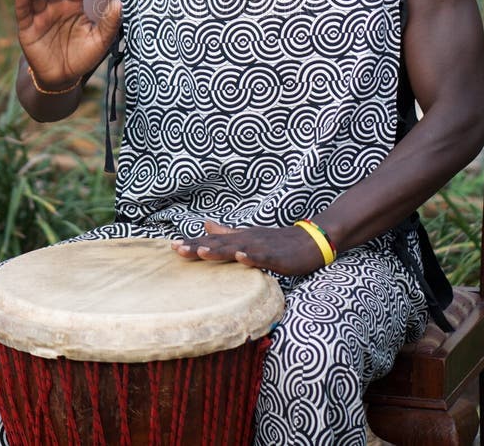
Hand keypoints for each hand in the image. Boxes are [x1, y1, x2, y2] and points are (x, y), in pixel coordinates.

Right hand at [15, 0, 120, 89]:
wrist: (63, 78)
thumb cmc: (83, 57)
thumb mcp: (100, 41)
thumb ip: (110, 23)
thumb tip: (119, 3)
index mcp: (74, 6)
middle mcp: (56, 7)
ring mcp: (40, 16)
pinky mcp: (27, 29)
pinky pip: (23, 14)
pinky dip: (22, 2)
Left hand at [171, 220, 323, 276]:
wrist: (310, 241)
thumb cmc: (278, 241)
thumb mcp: (249, 235)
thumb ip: (227, 231)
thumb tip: (205, 224)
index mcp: (240, 237)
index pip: (214, 240)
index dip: (194, 243)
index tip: (173, 246)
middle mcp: (248, 240)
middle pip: (220, 244)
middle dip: (199, 246)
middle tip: (177, 249)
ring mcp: (262, 247)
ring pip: (238, 248)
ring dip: (220, 250)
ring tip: (202, 251)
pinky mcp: (277, 257)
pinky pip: (263, 257)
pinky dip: (252, 257)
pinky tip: (242, 258)